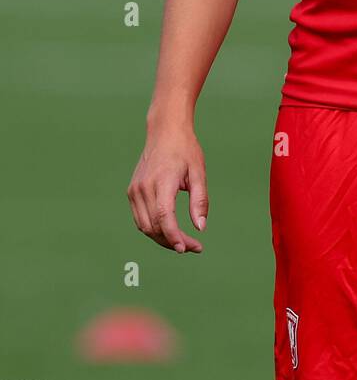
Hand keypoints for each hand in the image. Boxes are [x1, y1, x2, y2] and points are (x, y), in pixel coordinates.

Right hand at [128, 125, 208, 252]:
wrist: (164, 131)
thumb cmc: (185, 150)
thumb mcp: (198, 172)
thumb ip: (200, 201)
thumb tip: (201, 227)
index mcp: (162, 181)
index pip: (164, 216)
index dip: (174, 236)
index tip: (187, 249)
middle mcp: (144, 187)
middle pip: (154, 226)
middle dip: (173, 241)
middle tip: (194, 247)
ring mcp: (135, 190)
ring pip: (144, 226)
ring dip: (162, 238)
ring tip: (183, 242)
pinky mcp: (132, 192)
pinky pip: (140, 218)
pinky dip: (153, 229)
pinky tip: (169, 231)